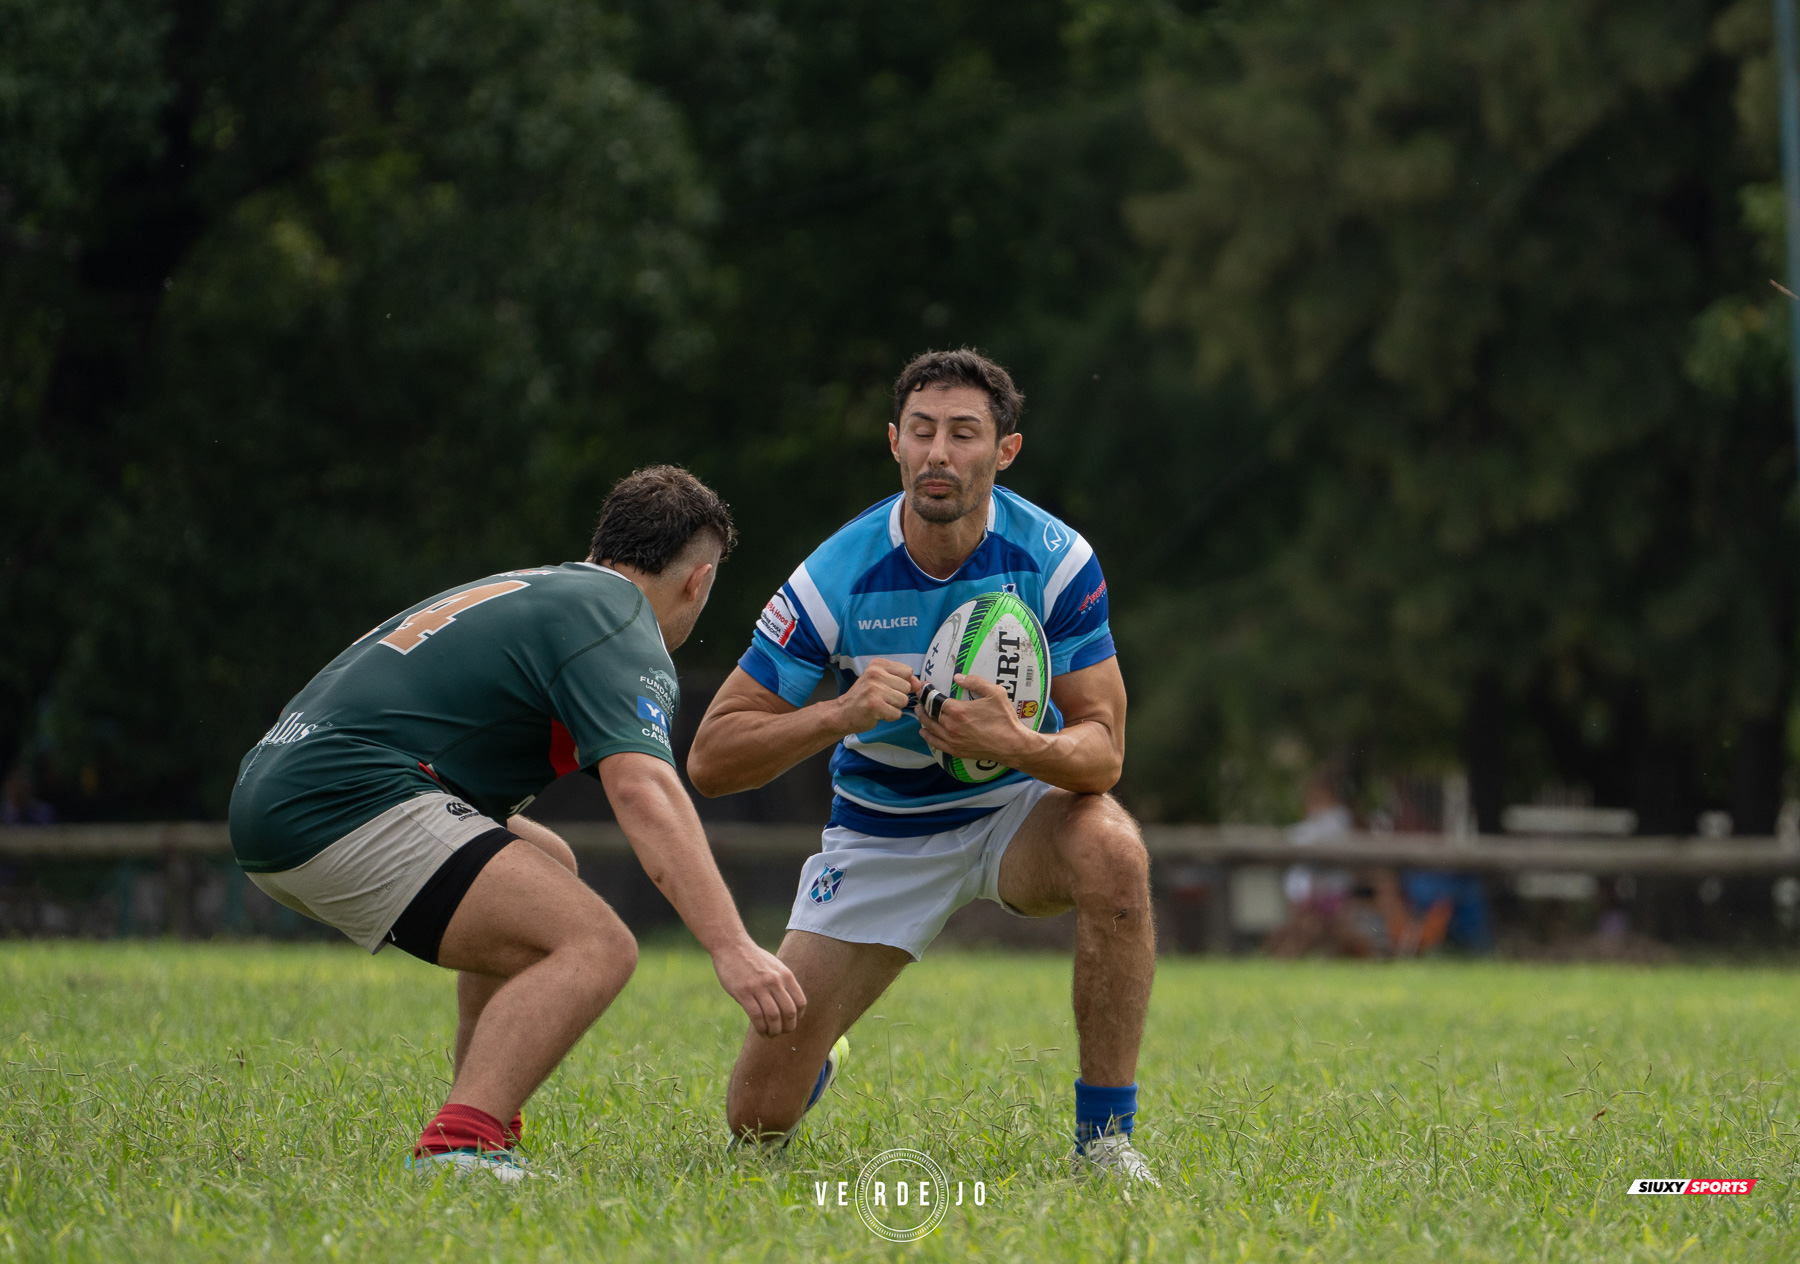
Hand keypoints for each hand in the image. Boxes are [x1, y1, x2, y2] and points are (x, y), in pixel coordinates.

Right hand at [712, 939, 806, 1035]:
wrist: (732, 946)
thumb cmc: (753, 959)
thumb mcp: (775, 967)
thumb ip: (782, 983)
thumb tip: (788, 1006)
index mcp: (785, 975)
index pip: (800, 1003)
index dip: (798, 1017)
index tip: (791, 1022)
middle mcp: (775, 981)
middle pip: (789, 1012)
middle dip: (788, 1028)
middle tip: (782, 1032)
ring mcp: (759, 987)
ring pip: (773, 1017)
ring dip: (774, 1031)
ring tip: (770, 1035)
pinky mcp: (744, 992)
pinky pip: (756, 1016)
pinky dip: (761, 1029)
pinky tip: (760, 1031)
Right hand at [831, 658, 918, 734]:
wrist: (843, 712)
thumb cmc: (864, 697)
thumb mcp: (882, 681)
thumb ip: (902, 680)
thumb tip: (919, 684)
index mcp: (878, 664)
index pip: (908, 671)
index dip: (903, 683)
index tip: (890, 688)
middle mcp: (875, 674)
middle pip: (907, 687)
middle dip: (899, 696)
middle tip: (883, 698)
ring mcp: (874, 689)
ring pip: (904, 701)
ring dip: (895, 707)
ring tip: (880, 705)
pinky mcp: (874, 705)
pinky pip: (897, 713)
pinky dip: (890, 716)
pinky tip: (878, 713)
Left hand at [916, 673, 1036, 765]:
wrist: (1012, 745)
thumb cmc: (1005, 718)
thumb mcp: (995, 693)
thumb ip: (975, 682)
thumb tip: (958, 677)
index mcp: (958, 710)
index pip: (934, 699)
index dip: (927, 692)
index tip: (924, 687)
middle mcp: (951, 726)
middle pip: (929, 713)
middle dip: (923, 704)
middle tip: (920, 698)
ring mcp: (952, 740)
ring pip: (929, 728)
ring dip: (922, 719)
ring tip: (919, 712)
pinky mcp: (956, 751)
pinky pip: (935, 743)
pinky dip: (928, 736)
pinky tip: (924, 731)